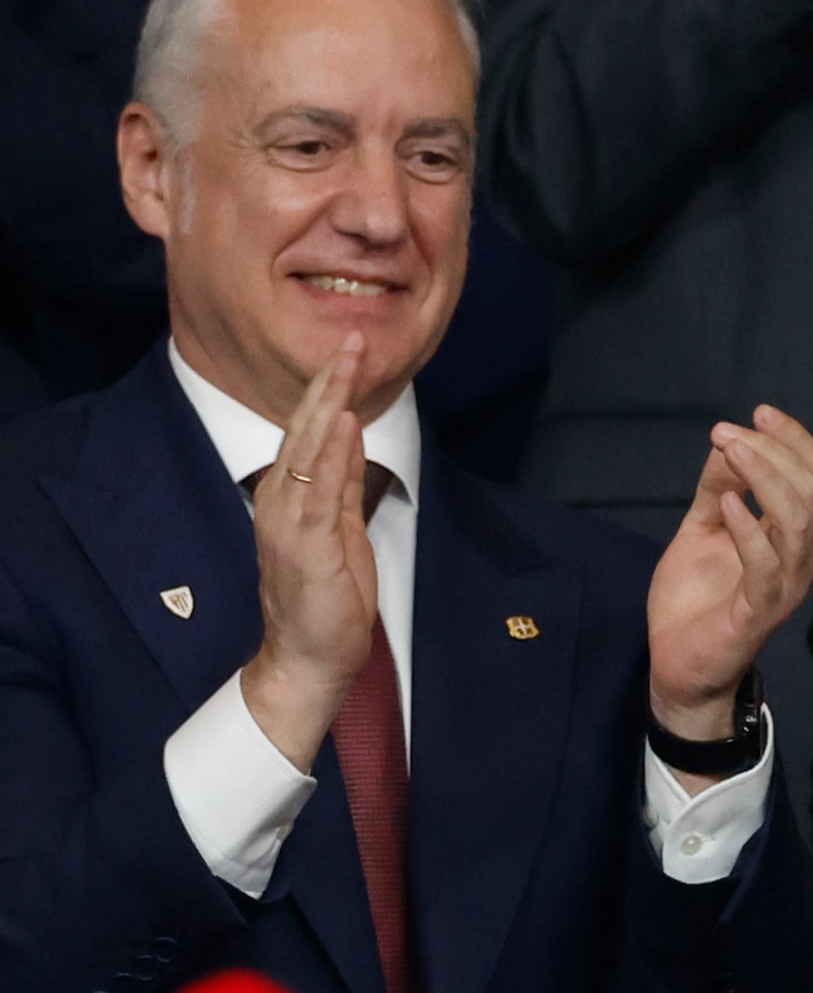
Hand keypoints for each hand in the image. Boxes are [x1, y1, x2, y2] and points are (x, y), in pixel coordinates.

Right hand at [239, 354, 379, 766]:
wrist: (311, 654)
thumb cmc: (326, 596)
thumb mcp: (340, 526)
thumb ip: (341, 482)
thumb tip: (350, 435)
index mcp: (290, 495)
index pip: (309, 431)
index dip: (329, 389)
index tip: (350, 350)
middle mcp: (281, 500)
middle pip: (304, 428)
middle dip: (329, 381)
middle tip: (352, 337)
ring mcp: (288, 520)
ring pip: (308, 449)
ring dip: (329, 403)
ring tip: (347, 361)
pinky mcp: (304, 544)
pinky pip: (318, 490)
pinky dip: (331, 453)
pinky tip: (342, 421)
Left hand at [644, 405, 812, 742]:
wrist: (681, 667)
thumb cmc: (695, 602)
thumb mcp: (701, 531)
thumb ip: (717, 491)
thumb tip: (727, 442)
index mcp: (788, 534)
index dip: (793, 439)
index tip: (759, 412)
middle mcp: (797, 554)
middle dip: (774, 450)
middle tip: (728, 432)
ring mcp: (784, 583)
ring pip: (797, 518)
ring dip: (764, 477)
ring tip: (730, 451)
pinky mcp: (761, 610)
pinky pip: (766, 564)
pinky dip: (749, 529)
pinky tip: (727, 505)